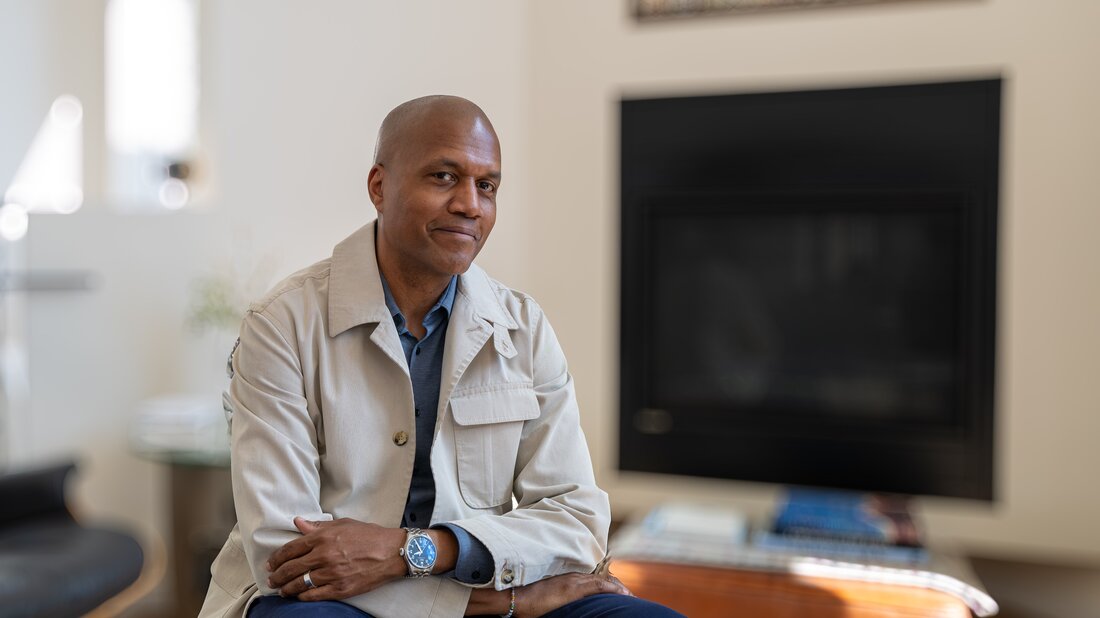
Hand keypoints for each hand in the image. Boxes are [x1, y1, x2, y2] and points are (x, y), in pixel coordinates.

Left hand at [266, 517, 406, 600]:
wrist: (391, 552)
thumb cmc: (369, 536)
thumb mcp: (342, 524)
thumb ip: (318, 526)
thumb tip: (298, 522)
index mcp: (323, 538)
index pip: (291, 549)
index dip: (277, 558)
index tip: (271, 563)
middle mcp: (324, 556)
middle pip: (291, 568)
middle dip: (277, 575)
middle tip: (271, 579)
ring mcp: (332, 574)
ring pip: (300, 584)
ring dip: (287, 588)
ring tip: (282, 590)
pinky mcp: (340, 588)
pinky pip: (315, 595)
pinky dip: (303, 597)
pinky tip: (298, 596)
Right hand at [467, 572, 631, 616]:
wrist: (516, 596)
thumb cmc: (527, 598)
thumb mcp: (547, 596)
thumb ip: (559, 597)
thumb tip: (562, 603)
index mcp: (568, 579)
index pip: (594, 580)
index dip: (609, 585)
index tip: (619, 592)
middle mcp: (573, 577)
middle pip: (602, 579)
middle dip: (617, 587)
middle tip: (629, 596)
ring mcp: (574, 582)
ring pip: (603, 581)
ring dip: (618, 589)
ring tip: (630, 597)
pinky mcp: (573, 588)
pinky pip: (599, 585)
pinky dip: (613, 589)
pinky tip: (623, 594)